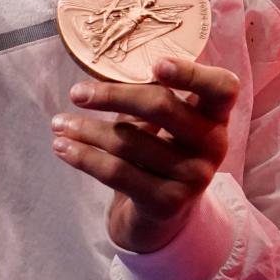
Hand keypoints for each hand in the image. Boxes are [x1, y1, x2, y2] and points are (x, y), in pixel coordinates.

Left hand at [51, 58, 238, 252]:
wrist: (162, 216)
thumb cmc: (159, 150)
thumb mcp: (163, 121)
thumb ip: (148, 93)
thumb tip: (102, 63)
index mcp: (215, 115)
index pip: (221, 87)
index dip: (192, 73)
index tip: (155, 64)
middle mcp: (212, 144)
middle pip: (162, 106)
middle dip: (112, 95)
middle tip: (76, 93)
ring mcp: (193, 177)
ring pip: (129, 141)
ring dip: (87, 129)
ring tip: (58, 123)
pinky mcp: (167, 203)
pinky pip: (117, 173)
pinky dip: (84, 157)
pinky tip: (62, 147)